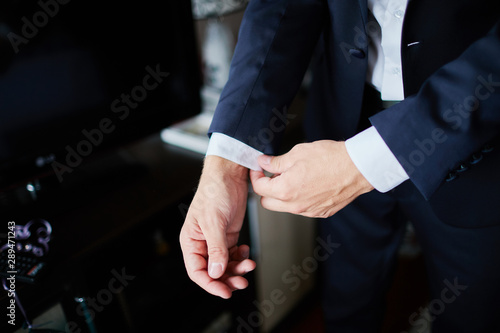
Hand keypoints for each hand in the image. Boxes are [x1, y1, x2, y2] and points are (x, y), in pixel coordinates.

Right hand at [179, 156, 255, 298]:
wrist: (230, 175)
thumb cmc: (214, 191)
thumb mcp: (214, 222)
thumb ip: (216, 249)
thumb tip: (215, 272)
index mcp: (191, 240)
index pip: (197, 271)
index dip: (210, 284)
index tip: (225, 292)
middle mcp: (202, 243)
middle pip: (213, 271)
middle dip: (227, 278)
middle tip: (242, 282)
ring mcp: (216, 240)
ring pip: (225, 265)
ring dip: (237, 268)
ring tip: (249, 264)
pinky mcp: (228, 235)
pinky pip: (234, 254)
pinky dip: (241, 257)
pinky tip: (246, 251)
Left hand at [249, 140, 373, 217]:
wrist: (358, 167)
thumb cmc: (331, 158)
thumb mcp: (297, 153)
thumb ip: (276, 162)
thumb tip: (264, 163)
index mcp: (285, 190)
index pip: (259, 188)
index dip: (256, 175)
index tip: (259, 168)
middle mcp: (296, 205)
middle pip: (267, 203)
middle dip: (266, 189)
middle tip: (274, 174)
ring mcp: (309, 211)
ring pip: (285, 207)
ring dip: (283, 195)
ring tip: (294, 177)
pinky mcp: (322, 212)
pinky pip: (303, 209)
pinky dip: (300, 199)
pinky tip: (308, 184)